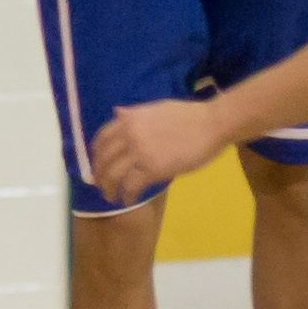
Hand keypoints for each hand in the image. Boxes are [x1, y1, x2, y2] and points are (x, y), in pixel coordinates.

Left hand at [89, 100, 225, 200]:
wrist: (211, 124)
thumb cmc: (189, 116)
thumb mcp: (156, 108)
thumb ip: (135, 114)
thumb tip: (118, 112)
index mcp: (130, 119)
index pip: (102, 138)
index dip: (96, 155)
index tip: (97, 165)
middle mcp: (130, 134)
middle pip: (104, 159)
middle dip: (99, 175)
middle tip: (101, 186)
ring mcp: (140, 152)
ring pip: (113, 175)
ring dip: (109, 189)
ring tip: (111, 197)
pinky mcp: (153, 169)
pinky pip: (131, 186)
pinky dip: (127, 195)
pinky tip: (128, 200)